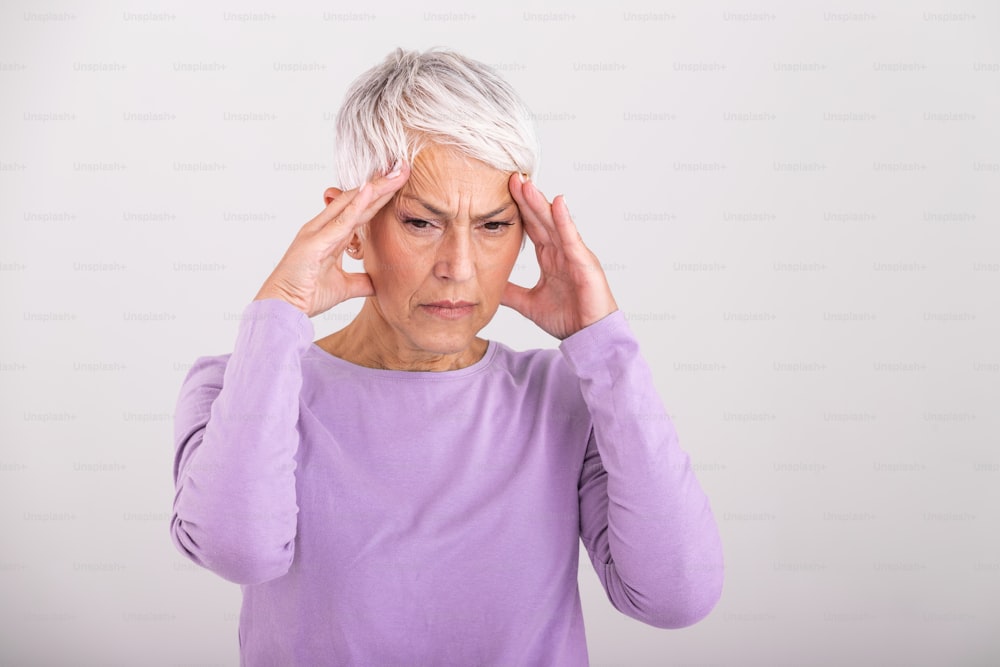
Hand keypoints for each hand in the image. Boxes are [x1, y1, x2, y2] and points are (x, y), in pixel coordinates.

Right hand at [254, 161, 409, 317]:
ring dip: (375, 188)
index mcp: (330, 236)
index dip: (379, 196)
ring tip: (396, 173)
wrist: (282, 307)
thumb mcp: (344, 287)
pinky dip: (357, 204)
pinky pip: (341, 220)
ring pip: (352, 203)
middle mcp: (323, 228)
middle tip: (403, 168)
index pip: (360, 210)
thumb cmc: (306, 295)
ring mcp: (318, 232)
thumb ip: (361, 281)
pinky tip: (371, 189)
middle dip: (382, 185)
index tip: (399, 183)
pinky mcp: (315, 242)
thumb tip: (380, 282)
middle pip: (357, 200)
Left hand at [502, 174, 618, 339]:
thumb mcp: (529, 303)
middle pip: (541, 219)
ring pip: (554, 223)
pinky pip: (572, 238)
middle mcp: (562, 251)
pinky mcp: (585, 262)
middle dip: (527, 199)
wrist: (589, 337)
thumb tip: (488, 285)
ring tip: (527, 184)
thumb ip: (511, 292)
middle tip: (512, 177)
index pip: (531, 227)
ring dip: (541, 203)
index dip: (518, 210)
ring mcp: (574, 254)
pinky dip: (564, 220)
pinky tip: (556, 203)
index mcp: (550, 258)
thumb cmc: (568, 318)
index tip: (503, 192)